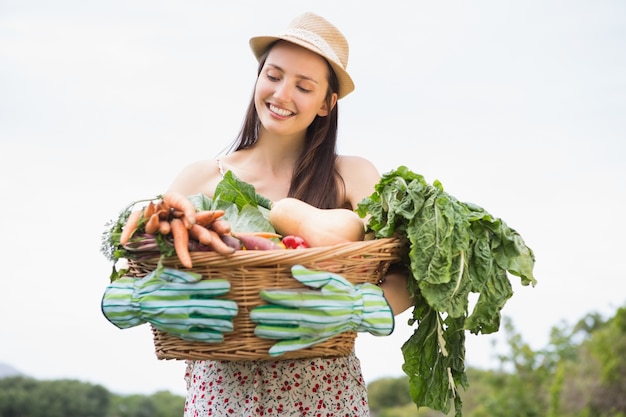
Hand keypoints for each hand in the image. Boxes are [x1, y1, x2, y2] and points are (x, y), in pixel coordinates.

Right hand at [101, 267, 237, 341]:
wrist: (136, 303)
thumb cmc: (153, 283)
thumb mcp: (163, 272)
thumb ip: (180, 274)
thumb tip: (197, 278)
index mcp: (176, 291)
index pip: (199, 289)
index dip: (214, 288)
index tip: (228, 286)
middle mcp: (178, 306)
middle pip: (203, 308)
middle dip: (220, 308)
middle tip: (236, 308)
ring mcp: (177, 320)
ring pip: (200, 323)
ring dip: (217, 324)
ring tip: (231, 324)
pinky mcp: (176, 330)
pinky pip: (193, 335)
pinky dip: (206, 337)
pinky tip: (219, 337)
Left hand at [250, 265, 393, 355]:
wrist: (359, 311)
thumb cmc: (343, 291)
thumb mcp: (331, 279)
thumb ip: (312, 275)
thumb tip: (294, 269)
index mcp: (320, 301)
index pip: (295, 298)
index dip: (278, 296)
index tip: (262, 293)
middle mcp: (317, 318)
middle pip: (290, 317)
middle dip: (270, 315)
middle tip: (253, 314)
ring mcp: (316, 331)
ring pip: (291, 332)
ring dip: (273, 332)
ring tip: (257, 329)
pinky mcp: (316, 339)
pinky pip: (299, 345)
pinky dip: (285, 348)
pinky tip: (272, 350)